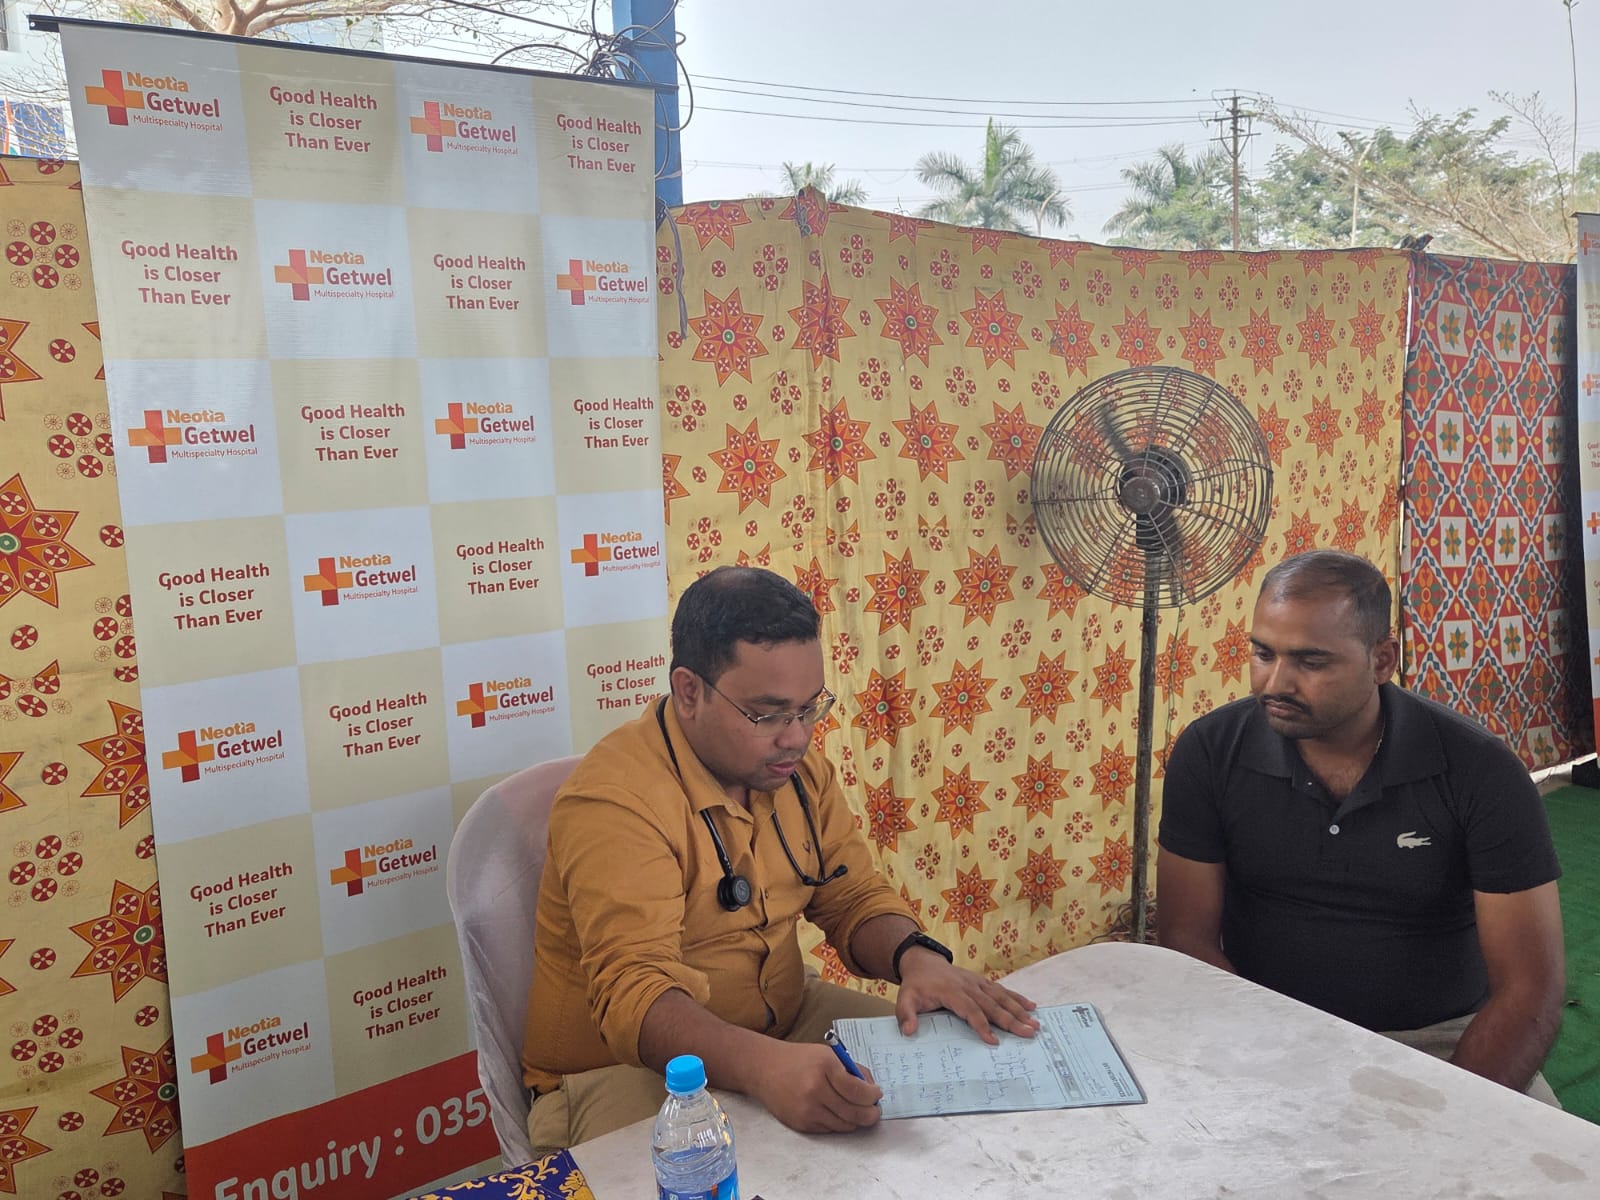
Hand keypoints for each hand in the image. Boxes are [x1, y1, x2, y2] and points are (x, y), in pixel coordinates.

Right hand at [750, 1040, 882, 1134]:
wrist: (764, 1068)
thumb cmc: (799, 1059)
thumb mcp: (827, 1054)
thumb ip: (852, 1070)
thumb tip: (871, 1089)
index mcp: (825, 1067)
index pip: (858, 1090)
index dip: (873, 1096)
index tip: (877, 1094)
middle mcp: (815, 1090)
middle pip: (855, 1112)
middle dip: (871, 1113)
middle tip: (874, 1110)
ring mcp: (807, 1109)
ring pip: (844, 1125)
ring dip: (856, 1120)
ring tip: (857, 1111)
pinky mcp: (801, 1123)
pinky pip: (829, 1129)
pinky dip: (838, 1123)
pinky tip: (837, 1112)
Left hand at [895, 950, 1039, 1044]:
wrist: (922, 962)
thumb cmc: (916, 985)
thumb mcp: (904, 999)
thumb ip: (906, 1015)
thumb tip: (909, 1032)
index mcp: (951, 991)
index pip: (970, 1010)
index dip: (981, 1025)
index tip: (993, 1041)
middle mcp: (968, 986)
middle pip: (992, 1005)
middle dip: (1011, 1020)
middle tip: (1028, 1032)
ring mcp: (977, 983)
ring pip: (1001, 997)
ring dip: (1019, 1010)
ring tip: (1035, 1023)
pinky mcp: (982, 982)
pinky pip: (1002, 990)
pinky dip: (1017, 998)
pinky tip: (1031, 1006)